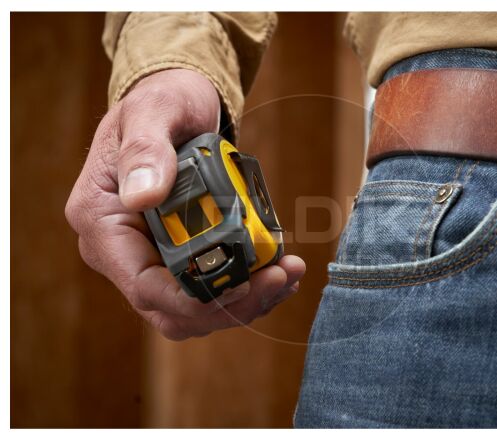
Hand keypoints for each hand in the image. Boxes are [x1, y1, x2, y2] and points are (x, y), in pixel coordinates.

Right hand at [65, 69, 305, 339]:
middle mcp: (122, 251)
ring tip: (289, 272)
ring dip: (247, 301)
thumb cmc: (162, 103)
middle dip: (232, 304)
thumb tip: (143, 196)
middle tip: (280, 278)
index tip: (246, 284)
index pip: (144, 287)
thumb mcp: (154, 112)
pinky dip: (248, 287)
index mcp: (102, 222)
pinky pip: (212, 288)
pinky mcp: (180, 257)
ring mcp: (151, 258)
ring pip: (197, 308)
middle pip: (174, 310)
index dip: (196, 299)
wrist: (176, 106)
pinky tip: (280, 269)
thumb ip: (146, 151)